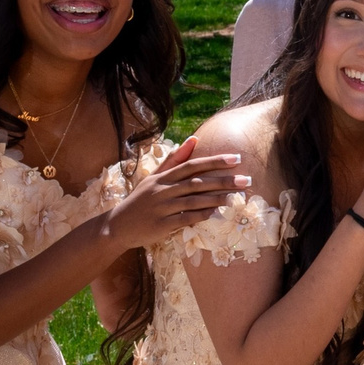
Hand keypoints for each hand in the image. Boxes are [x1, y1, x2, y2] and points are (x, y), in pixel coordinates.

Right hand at [101, 138, 248, 246]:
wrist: (117, 225)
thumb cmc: (141, 199)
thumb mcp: (153, 177)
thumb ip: (174, 159)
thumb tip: (194, 139)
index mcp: (163, 177)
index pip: (192, 165)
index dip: (214, 161)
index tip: (236, 158)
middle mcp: (162, 190)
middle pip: (197, 182)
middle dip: (223, 180)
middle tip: (246, 180)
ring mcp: (161, 207)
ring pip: (193, 200)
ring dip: (216, 198)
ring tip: (236, 197)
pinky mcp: (161, 225)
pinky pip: (185, 218)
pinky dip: (200, 215)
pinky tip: (216, 213)